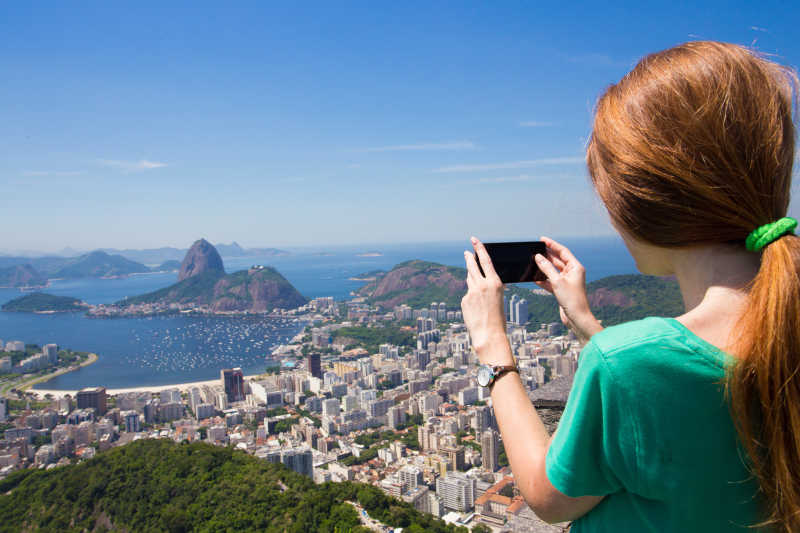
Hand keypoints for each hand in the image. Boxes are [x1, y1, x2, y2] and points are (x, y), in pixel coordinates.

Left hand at [461, 237, 512, 364]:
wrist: (488, 334)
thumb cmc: (497, 318)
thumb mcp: (498, 297)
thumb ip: (489, 286)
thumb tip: (476, 279)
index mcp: (495, 283)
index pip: (486, 260)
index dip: (479, 248)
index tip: (474, 240)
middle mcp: (482, 285)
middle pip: (473, 266)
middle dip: (469, 258)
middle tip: (466, 252)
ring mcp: (471, 292)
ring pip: (469, 279)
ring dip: (470, 276)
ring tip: (471, 274)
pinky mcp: (464, 300)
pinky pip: (467, 294)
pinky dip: (471, 297)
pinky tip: (475, 307)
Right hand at [534, 236, 602, 342]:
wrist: (577, 318)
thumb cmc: (572, 299)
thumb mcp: (557, 281)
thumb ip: (546, 268)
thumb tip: (538, 257)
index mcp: (576, 267)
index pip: (563, 251)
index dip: (552, 245)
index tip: (542, 239)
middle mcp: (572, 273)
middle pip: (558, 260)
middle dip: (547, 255)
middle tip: (535, 249)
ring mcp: (567, 282)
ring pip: (553, 271)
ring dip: (544, 267)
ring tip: (533, 261)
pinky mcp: (562, 290)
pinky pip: (551, 281)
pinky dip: (543, 280)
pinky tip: (534, 278)